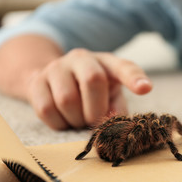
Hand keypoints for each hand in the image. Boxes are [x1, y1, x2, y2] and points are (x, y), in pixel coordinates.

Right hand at [26, 49, 151, 129]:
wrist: (50, 80)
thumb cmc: (89, 92)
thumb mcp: (110, 96)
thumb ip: (117, 108)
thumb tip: (112, 122)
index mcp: (106, 62)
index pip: (123, 67)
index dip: (134, 78)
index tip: (145, 89)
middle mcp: (81, 58)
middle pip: (93, 80)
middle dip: (96, 109)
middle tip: (95, 121)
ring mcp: (56, 67)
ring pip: (67, 99)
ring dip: (76, 119)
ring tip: (78, 119)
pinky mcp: (36, 82)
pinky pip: (47, 110)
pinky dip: (59, 123)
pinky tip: (63, 119)